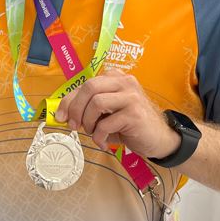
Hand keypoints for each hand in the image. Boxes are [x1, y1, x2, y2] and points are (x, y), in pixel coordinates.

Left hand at [54, 69, 180, 158]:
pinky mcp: (135, 114)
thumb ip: (90, 107)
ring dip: (88, 122)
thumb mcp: (108, 112)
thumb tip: (64, 114)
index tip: (60, 116)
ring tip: (93, 133)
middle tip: (73, 125)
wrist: (159, 139)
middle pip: (89, 87)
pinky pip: (106, 123)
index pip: (85, 84)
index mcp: (115, 78)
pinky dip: (99, 136)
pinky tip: (103, 142)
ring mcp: (131, 96)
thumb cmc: (130, 124)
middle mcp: (124, 82)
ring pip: (96, 102)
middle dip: (75, 108)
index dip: (69, 100)